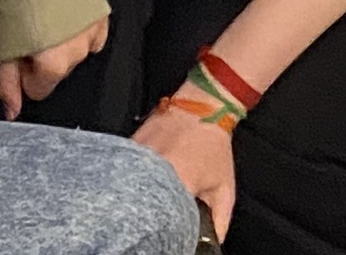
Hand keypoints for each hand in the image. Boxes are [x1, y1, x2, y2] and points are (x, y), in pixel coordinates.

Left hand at [0, 12, 111, 118]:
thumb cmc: (17, 2)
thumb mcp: (4, 49)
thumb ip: (9, 86)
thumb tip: (12, 114)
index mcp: (55, 66)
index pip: (40, 90)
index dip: (26, 72)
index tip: (21, 51)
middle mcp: (79, 54)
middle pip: (58, 71)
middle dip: (45, 57)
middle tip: (31, 32)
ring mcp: (94, 33)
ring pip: (75, 53)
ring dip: (63, 42)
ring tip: (48, 18)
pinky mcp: (104, 15)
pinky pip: (93, 36)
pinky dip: (80, 30)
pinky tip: (67, 14)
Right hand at [135, 100, 236, 237]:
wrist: (204, 104)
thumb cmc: (214, 144)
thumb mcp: (224, 185)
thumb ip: (220, 219)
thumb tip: (215, 240)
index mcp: (177, 185)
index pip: (158, 220)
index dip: (158, 230)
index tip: (159, 232)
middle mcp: (155, 170)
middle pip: (137, 205)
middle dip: (141, 214)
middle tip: (148, 215)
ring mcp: (140, 156)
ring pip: (125, 185)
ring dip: (131, 195)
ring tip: (137, 200)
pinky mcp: (131, 144)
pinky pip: (121, 167)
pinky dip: (125, 176)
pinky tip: (129, 181)